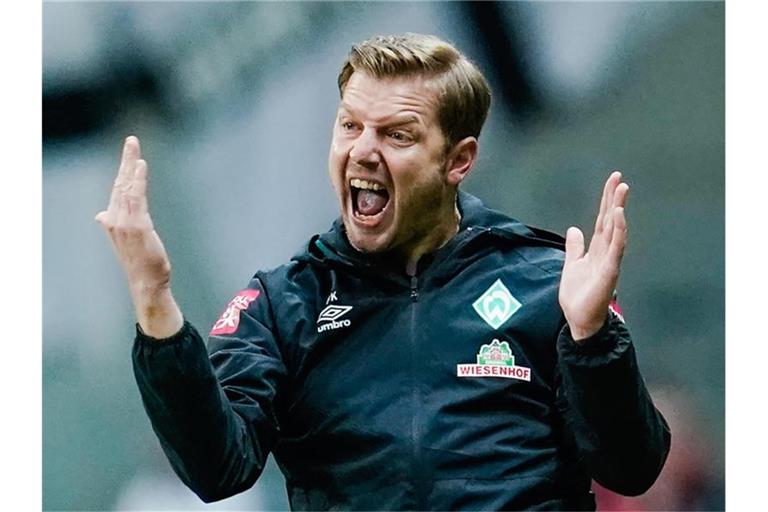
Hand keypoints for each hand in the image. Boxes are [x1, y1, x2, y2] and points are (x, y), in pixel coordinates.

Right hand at [95, 136, 182, 337]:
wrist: (145, 283)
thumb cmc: (140, 262)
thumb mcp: (127, 240)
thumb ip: (115, 224)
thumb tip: (101, 214)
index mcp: (113, 220)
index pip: (117, 189)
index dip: (123, 170)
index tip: (130, 153)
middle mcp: (115, 219)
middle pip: (120, 183)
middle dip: (126, 160)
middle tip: (131, 140)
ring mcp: (125, 222)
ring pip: (126, 187)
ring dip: (131, 165)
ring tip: (134, 147)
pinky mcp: (137, 226)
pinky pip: (136, 197)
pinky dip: (137, 180)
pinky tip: (140, 166)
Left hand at [559, 171, 628, 341]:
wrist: (579, 319)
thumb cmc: (578, 296)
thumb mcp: (571, 266)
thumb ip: (575, 248)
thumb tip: (574, 229)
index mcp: (597, 249)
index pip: (603, 219)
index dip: (607, 200)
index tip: (612, 181)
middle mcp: (606, 252)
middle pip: (611, 220)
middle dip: (614, 199)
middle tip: (619, 178)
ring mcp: (609, 260)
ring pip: (616, 230)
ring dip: (619, 210)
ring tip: (622, 190)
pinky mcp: (609, 271)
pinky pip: (615, 248)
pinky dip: (618, 231)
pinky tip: (619, 216)